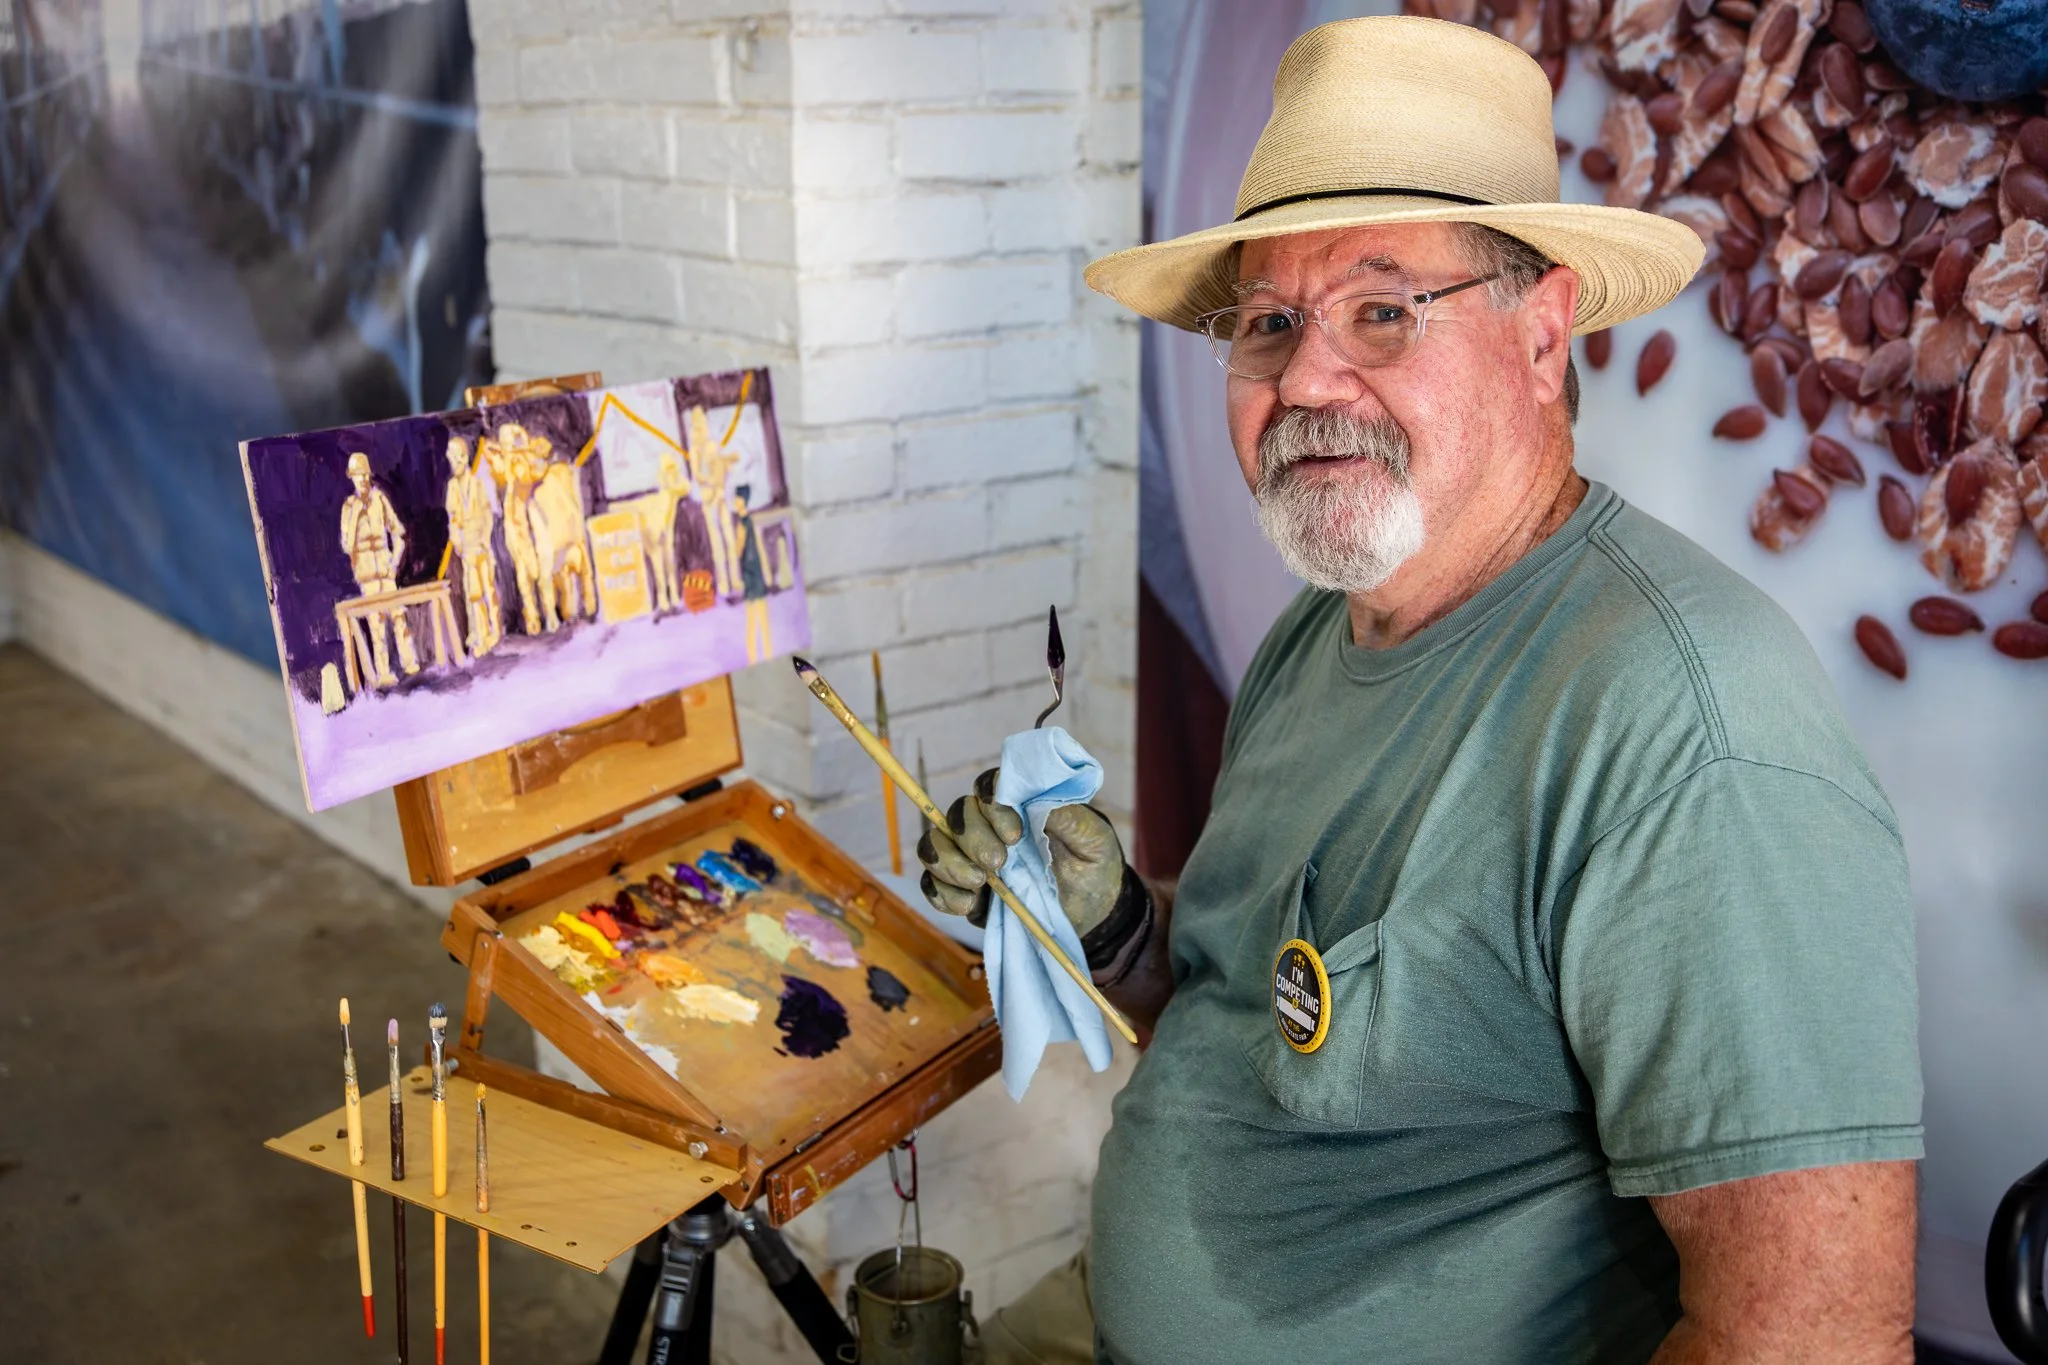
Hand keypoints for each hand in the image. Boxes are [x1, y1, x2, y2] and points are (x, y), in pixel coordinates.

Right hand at [918, 768, 1128, 935]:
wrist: (1093, 913)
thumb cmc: (1093, 866)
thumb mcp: (1094, 839)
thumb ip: (1070, 816)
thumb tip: (1037, 800)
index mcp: (1018, 804)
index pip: (987, 787)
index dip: (992, 805)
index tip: (1015, 834)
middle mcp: (988, 826)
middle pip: (956, 816)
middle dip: (972, 838)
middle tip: (998, 863)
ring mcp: (971, 859)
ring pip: (934, 847)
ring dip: (949, 863)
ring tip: (980, 884)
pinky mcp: (964, 892)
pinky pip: (932, 886)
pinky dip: (942, 894)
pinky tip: (969, 905)